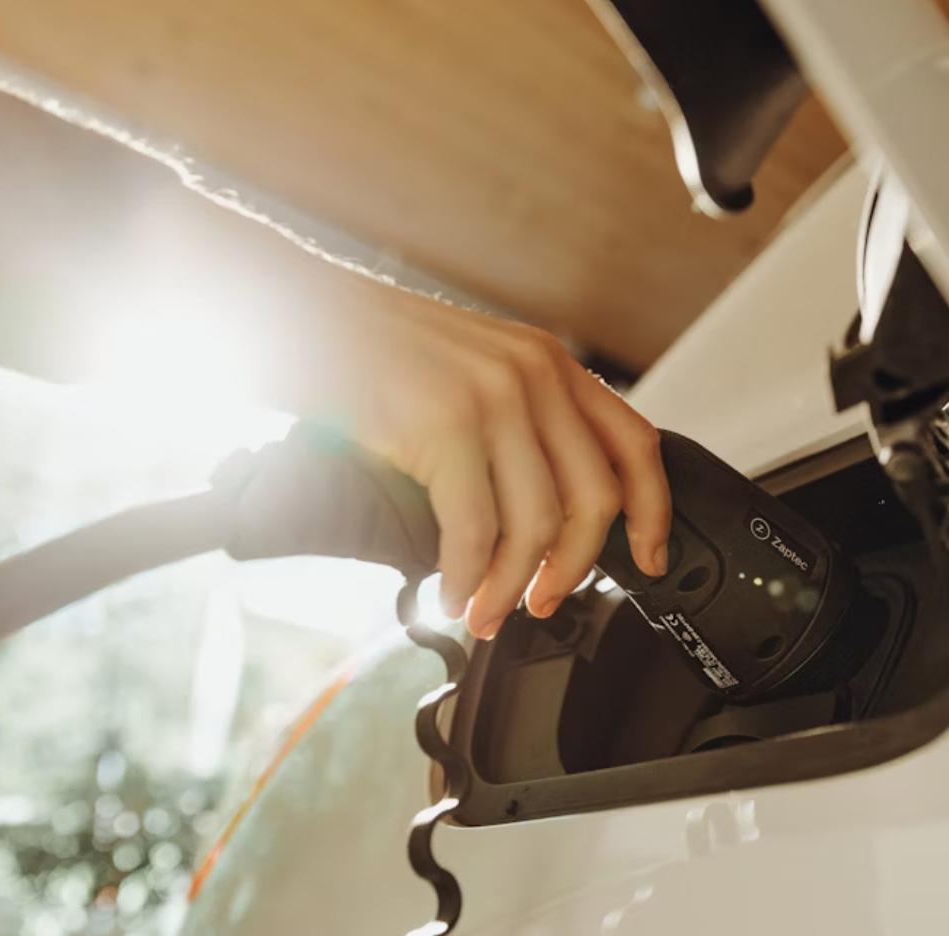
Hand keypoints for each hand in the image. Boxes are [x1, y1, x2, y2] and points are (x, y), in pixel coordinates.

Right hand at [345, 294, 670, 639]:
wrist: (295, 312)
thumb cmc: (369, 350)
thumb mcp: (471, 369)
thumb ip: (518, 421)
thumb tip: (543, 514)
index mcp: (549, 363)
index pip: (635, 443)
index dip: (653, 511)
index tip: (649, 558)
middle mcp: (533, 375)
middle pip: (594, 498)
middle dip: (574, 568)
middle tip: (543, 601)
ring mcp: (492, 398)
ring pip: (536, 524)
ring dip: (510, 586)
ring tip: (485, 611)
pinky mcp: (444, 425)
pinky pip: (475, 529)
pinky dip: (466, 577)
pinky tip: (451, 593)